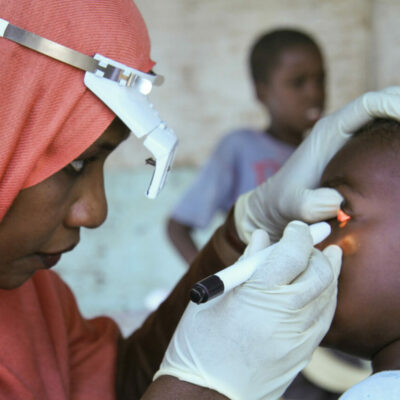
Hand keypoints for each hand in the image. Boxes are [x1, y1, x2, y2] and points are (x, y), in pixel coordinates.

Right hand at [154, 221, 341, 399]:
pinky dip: (326, 296)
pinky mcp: (304, 353)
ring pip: (328, 294)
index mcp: (259, 296)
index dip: (299, 234)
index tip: (295, 227)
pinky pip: (325, 317)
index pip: (294, 253)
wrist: (207, 393)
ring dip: (327, 271)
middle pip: (319, 272)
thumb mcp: (217, 295)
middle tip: (307, 242)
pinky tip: (318, 288)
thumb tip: (263, 237)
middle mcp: (286, 316)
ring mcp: (299, 338)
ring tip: (322, 257)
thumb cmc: (201, 341)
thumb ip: (246, 263)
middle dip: (316, 251)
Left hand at [234, 86, 399, 242]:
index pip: (368, 103)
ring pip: (386, 112)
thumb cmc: (284, 202)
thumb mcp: (296, 206)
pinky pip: (383, 128)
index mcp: (329, 131)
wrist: (276, 202)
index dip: (396, 104)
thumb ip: (312, 205)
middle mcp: (341, 126)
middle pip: (384, 100)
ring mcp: (348, 135)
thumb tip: (338, 203)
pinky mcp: (353, 147)